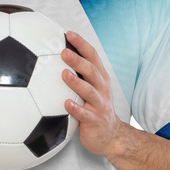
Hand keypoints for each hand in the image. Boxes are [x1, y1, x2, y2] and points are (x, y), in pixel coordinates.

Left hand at [61, 31, 124, 157]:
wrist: (110, 135)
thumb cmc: (95, 108)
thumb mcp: (90, 88)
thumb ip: (79, 73)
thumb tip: (58, 55)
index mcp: (100, 78)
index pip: (92, 56)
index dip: (81, 45)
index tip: (68, 34)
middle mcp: (101, 89)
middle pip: (92, 71)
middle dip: (79, 61)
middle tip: (64, 52)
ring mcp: (99, 105)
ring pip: (89, 91)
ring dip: (77, 82)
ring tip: (64, 74)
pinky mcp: (94, 120)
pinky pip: (84, 115)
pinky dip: (76, 109)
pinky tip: (66, 104)